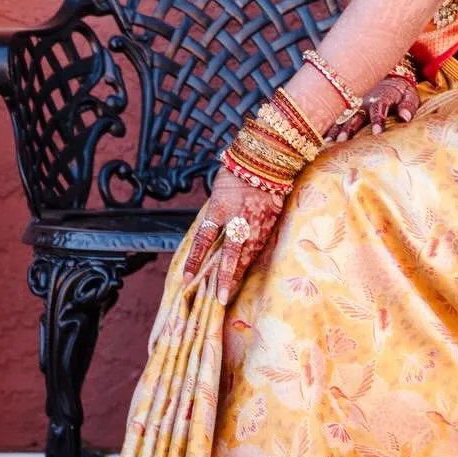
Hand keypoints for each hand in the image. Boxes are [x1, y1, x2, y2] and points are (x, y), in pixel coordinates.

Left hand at [181, 169, 285, 303]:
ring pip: (247, 254)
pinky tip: (246, 270)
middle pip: (230, 254)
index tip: (187, 278)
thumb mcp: (218, 193)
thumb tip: (211, 234)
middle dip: (224, 277)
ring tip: (230, 291)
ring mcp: (256, 222)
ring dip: (238, 273)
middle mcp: (237, 219)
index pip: (203, 239)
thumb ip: (215, 214)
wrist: (265, 158)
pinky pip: (259, 245)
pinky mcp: (270, 222)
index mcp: (219, 208)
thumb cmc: (236, 172)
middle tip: (220, 298)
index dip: (195, 260)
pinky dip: (251, 259)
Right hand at [325, 73, 420, 142]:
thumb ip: (408, 106)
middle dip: (350, 128)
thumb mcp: (409, 95)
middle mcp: (365, 101)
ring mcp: (354, 104)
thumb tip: (405, 118)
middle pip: (356, 115)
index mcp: (381, 97)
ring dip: (337, 129)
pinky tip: (323, 139)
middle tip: (343, 140)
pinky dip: (330, 128)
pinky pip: (337, 118)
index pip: (379, 108)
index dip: (378, 120)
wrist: (388, 76)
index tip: (377, 133)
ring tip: (330, 142)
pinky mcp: (348, 108)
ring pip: (344, 117)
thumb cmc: (400, 91)